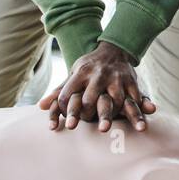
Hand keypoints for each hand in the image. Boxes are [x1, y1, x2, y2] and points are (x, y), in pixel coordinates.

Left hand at [39, 41, 154, 132]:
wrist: (113, 50)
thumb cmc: (88, 67)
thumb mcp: (73, 75)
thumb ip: (59, 91)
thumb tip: (40, 107)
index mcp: (81, 74)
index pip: (69, 94)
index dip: (67, 110)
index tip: (67, 125)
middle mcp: (98, 75)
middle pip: (91, 98)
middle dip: (87, 114)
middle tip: (74, 129)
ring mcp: (116, 78)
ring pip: (115, 99)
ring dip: (111, 116)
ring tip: (106, 130)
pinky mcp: (131, 81)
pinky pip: (135, 97)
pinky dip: (137, 111)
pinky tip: (138, 125)